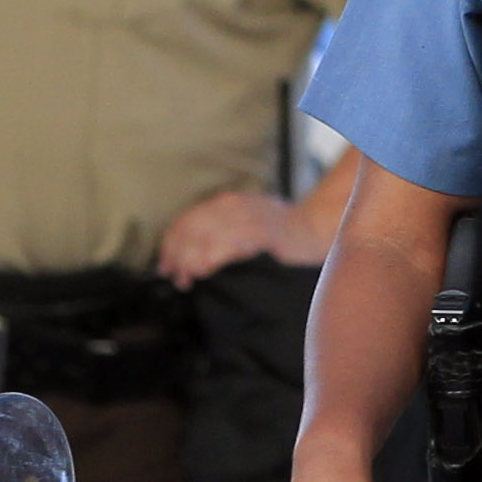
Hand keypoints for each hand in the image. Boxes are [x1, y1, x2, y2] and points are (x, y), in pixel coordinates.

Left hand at [157, 188, 327, 283]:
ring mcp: (246, 219)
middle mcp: (233, 207)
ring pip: (203, 238)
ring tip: (185, 279)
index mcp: (227, 203)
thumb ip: (223, 228)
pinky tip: (204, 270)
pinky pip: (227, 246)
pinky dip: (210, 258)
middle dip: (175, 254)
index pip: (186, 220)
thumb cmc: (282, 228)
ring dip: (188, 261)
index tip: (165, 264)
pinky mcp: (259, 234)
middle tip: (172, 275)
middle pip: (190, 229)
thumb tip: (194, 252)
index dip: (170, 243)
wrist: (315, 225)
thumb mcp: (247, 218)